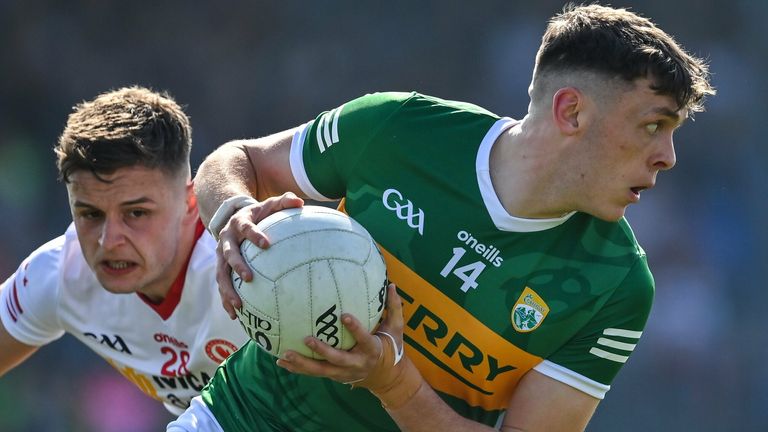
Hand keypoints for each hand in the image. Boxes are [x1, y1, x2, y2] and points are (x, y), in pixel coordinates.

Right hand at [215, 192, 303, 318]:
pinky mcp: (221, 268)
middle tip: (249, 278)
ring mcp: (221, 256)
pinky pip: (222, 286)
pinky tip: (236, 316)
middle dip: (237, 266)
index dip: (254, 235)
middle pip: (228, 254)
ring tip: (239, 306)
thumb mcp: (270, 205)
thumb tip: (300, 203)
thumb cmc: (259, 214)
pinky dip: (227, 300)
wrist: (235, 217)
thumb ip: (285, 202)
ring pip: (221, 274)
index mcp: (239, 223)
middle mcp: (226, 239)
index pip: (245, 228)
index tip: (266, 244)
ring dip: (228, 290)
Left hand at [276, 284, 422, 408]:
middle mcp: (356, 363)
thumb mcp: (396, 330)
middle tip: (307, 338)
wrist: (386, 377)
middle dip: (322, 350)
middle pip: (337, 359)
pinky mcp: (334, 375)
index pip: (364, 339)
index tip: (344, 315)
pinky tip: (281, 362)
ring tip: (285, 355)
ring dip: (302, 364)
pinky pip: (313, 373)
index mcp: (372, 350)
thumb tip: (393, 285)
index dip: (355, 329)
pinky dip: (297, 369)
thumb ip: (394, 308)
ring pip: (321, 370)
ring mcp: (343, 372)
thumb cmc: (390, 346)